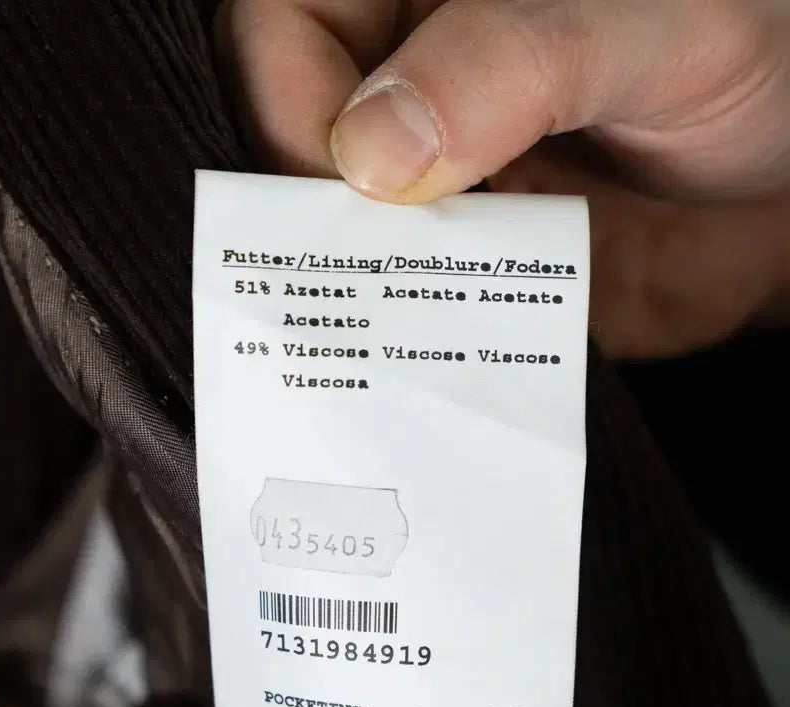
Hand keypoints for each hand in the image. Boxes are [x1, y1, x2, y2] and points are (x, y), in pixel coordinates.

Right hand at [216, 0, 789, 355]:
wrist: (789, 187)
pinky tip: (427, 358)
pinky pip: (399, 306)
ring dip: (351, 292)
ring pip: (332, 238)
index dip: (288, 112)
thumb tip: (373, 152)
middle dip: (305, 217)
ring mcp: (426, 188)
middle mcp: (408, 89)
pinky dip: (400, 339)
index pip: (282, 31)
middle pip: (285, 146)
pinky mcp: (454, 268)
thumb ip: (514, 59)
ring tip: (387, 334)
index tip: (350, 190)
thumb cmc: (754, 63)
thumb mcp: (654, 26)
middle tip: (360, 276)